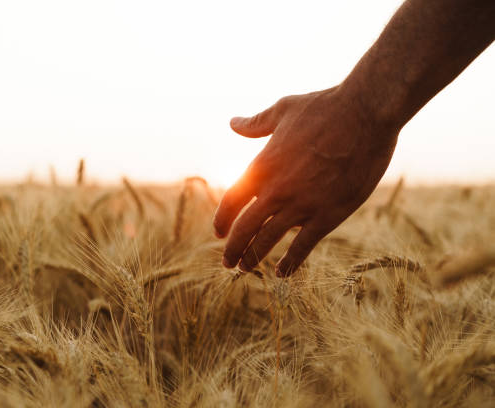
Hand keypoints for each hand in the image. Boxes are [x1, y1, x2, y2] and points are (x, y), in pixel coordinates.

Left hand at [213, 86, 398, 276]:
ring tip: (245, 269)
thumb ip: (256, 123)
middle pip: (244, 227)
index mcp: (262, 166)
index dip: (222, 219)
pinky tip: (282, 273)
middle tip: (227, 262)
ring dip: (253, 257)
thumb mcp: (283, 109)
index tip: (217, 233)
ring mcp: (301, 205)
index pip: (232, 201)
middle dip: (233, 248)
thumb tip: (232, 123)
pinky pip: (303, 246)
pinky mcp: (328, 215)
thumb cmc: (324, 107)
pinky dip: (291, 262)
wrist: (365, 113)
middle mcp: (276, 190)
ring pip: (268, 240)